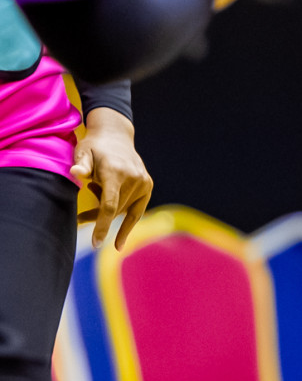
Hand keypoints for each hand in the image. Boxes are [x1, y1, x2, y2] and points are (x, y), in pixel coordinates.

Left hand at [72, 109, 151, 249]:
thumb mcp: (83, 151)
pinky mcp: (148, 185)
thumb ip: (81, 163)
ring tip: (94, 197)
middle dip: (97, 218)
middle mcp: (134, 177)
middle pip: (114, 210)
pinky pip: (136, 210)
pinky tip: (118, 240)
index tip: (96, 244)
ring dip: (108, 213)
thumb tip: (75, 172)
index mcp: (116, 172)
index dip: (102, 226)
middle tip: (80, 218)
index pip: (110, 205)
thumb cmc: (94, 146)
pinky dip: (125, 220)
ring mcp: (143, 181)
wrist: (116, 136)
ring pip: (124, 210)